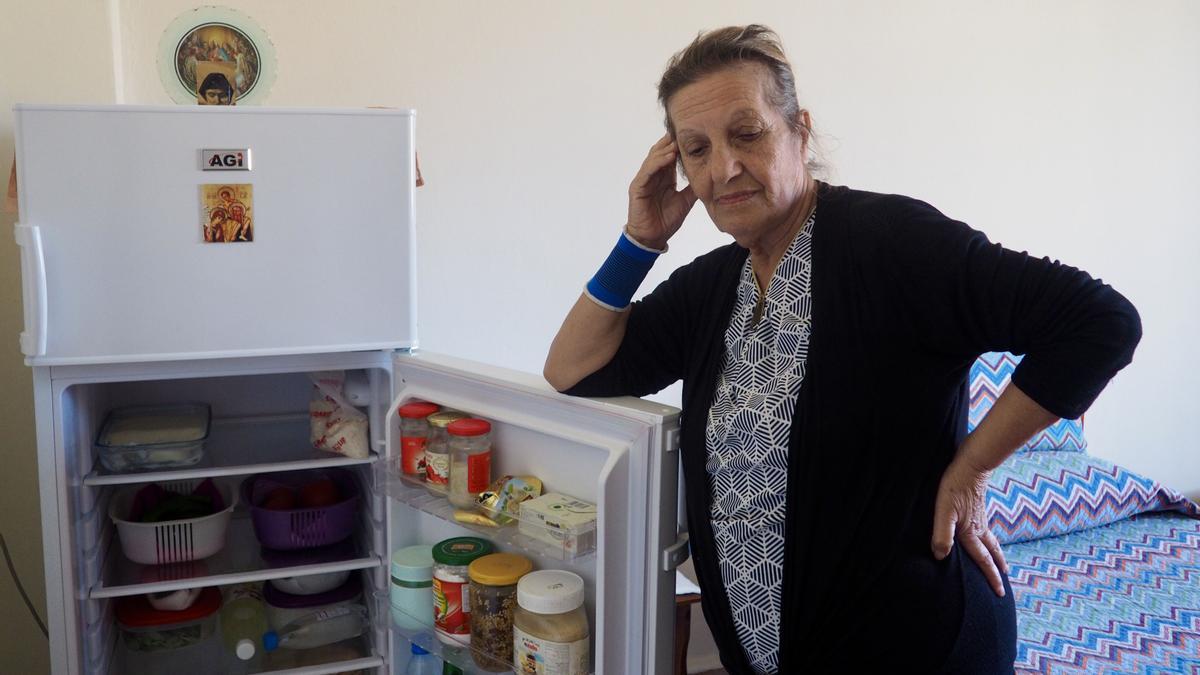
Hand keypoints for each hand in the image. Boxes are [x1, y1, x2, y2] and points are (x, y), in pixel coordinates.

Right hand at [626, 134, 697, 249]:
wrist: (653, 238)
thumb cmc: (667, 220)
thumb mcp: (686, 201)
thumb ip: (693, 188)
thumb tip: (711, 178)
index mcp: (664, 177)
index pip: (670, 156)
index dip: (679, 146)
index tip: (693, 135)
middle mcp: (652, 175)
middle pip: (660, 152)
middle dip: (671, 142)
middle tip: (685, 132)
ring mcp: (643, 180)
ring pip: (653, 159)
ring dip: (665, 150)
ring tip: (677, 143)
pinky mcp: (637, 188)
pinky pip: (647, 171)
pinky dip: (657, 163)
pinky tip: (668, 157)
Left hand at [931, 455, 1008, 596]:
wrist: (972, 464)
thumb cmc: (955, 487)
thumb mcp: (944, 511)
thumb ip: (942, 535)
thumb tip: (941, 556)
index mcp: (971, 532)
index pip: (982, 560)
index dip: (990, 577)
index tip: (1000, 593)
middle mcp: (979, 527)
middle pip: (991, 552)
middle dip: (997, 569)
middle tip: (1005, 583)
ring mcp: (980, 517)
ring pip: (991, 541)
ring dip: (995, 554)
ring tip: (1000, 562)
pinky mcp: (978, 507)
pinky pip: (986, 529)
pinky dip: (989, 538)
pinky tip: (983, 534)